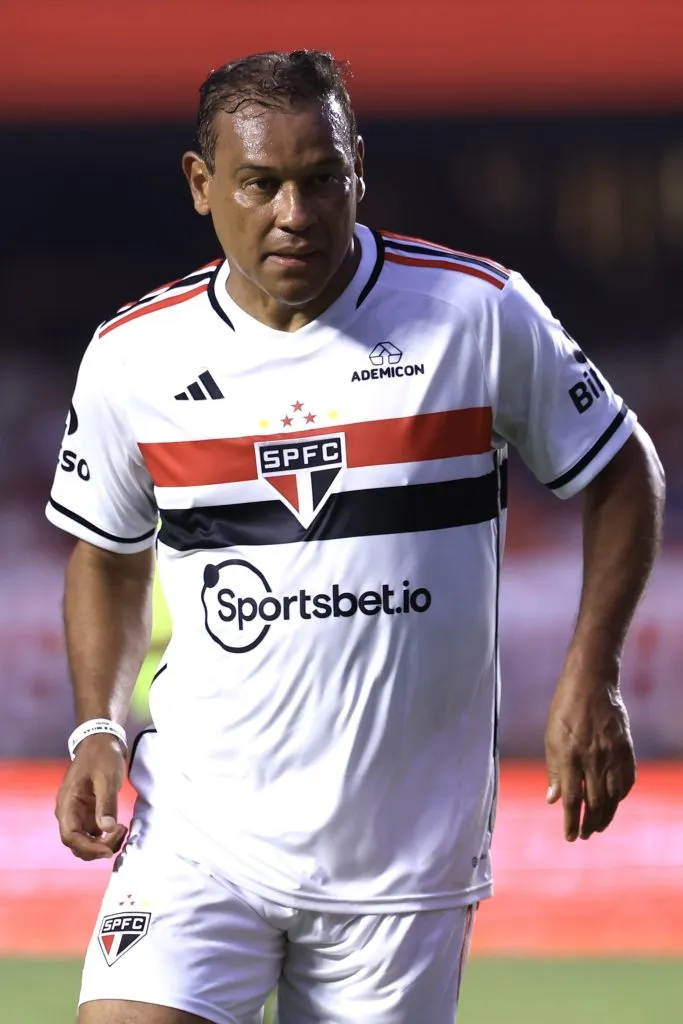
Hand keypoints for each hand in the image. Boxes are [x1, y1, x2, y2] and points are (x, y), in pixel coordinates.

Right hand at [55, 733, 127, 859]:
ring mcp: (79, 814)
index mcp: (67, 804)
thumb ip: (106, 803)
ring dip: (103, 844)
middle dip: (97, 848)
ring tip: (122, 831)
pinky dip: (106, 837)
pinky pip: (94, 833)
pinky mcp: (89, 813)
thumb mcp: (106, 778)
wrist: (101, 742)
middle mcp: (69, 813)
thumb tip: (106, 829)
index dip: (88, 848)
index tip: (108, 850)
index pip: (70, 837)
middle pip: (77, 844)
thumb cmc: (101, 757)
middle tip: (121, 834)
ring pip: (85, 842)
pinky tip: (120, 829)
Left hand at [545, 672, 635, 841]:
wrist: (591, 683)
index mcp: (570, 757)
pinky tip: (615, 801)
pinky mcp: (626, 749)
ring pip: (613, 796)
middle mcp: (593, 759)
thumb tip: (552, 799)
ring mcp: (612, 755)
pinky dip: (621, 795)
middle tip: (585, 835)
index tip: (570, 837)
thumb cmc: (565, 708)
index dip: (571, 822)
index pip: (572, 799)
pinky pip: (627, 780)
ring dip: (607, 815)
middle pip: (595, 802)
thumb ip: (553, 770)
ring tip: (599, 825)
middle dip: (590, 823)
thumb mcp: (551, 737)